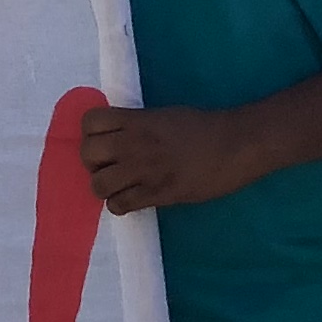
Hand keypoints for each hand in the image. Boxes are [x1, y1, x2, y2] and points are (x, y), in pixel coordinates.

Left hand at [80, 101, 263, 215]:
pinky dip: (120, 205)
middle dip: (94, 163)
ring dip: (105, 187)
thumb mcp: (162, 115)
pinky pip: (119, 205)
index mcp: (136, 120)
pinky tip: (133, 199)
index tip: (104, 141)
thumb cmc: (202, 127)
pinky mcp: (157, 194)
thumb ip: (136, 124)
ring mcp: (144, 170)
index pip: (89, 122)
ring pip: (98, 185)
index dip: (91, 134)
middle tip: (110, 166)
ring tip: (120, 186)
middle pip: (88, 154)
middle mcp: (134, 143)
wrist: (233, 145)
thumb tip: (114, 136)